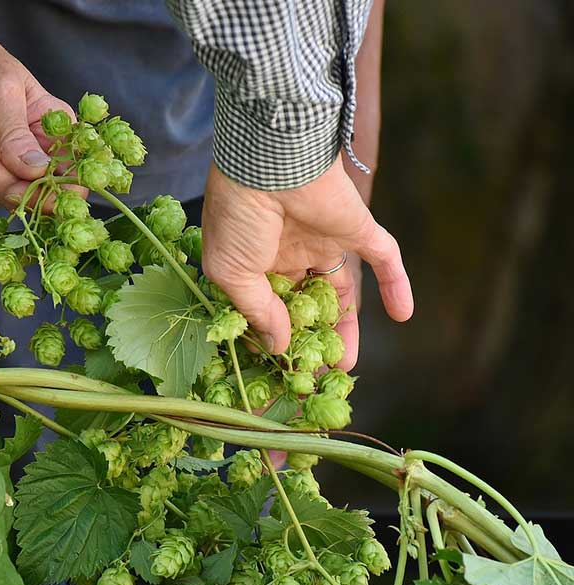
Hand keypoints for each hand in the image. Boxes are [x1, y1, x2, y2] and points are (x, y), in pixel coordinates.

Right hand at [201, 159, 412, 369]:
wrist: (270, 160)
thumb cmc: (238, 216)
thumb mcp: (231, 272)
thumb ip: (257, 312)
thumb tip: (278, 346)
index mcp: (252, 261)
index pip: (267, 307)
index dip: (272, 337)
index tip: (278, 369)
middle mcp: (289, 252)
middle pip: (305, 305)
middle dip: (308, 339)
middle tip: (313, 373)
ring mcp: (325, 240)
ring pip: (341, 293)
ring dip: (346, 327)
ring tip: (344, 364)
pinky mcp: (358, 228)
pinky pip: (384, 259)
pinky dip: (397, 284)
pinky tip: (404, 315)